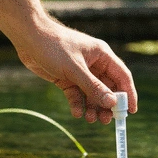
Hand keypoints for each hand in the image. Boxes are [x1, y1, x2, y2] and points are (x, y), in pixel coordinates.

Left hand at [14, 17, 137, 123]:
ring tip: (91, 119)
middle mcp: (94, 64)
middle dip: (108, 105)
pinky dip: (78, 104)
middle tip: (107, 120)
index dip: (128, 94)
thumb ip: (93, 87)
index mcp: (102, 55)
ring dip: (93, 107)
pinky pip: (77, 94)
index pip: (122, 76)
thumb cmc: (53, 46)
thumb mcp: (75, 69)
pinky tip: (77, 113)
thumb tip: (112, 103)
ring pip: (92, 94)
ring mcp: (80, 72)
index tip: (130, 111)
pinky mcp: (67, 78)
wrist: (27, 37)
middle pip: (108, 88)